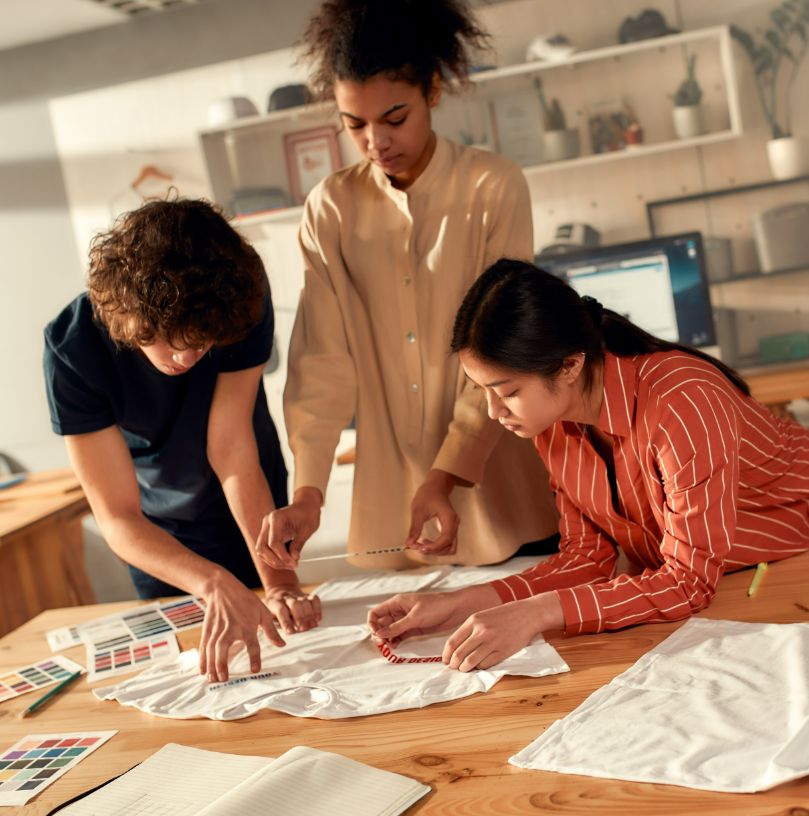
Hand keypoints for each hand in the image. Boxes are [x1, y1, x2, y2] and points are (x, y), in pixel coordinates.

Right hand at [198, 571, 285, 682]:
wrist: (222, 588)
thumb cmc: (246, 601)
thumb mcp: (263, 612)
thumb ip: (271, 630)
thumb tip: (282, 645)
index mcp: (247, 625)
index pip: (252, 644)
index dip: (254, 657)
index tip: (255, 670)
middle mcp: (230, 628)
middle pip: (224, 647)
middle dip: (222, 663)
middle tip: (224, 679)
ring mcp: (217, 629)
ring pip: (211, 649)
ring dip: (211, 665)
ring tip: (212, 679)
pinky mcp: (207, 630)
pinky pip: (204, 646)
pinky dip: (202, 659)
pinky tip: (202, 671)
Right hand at [256, 487, 321, 568]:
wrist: (306, 506)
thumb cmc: (308, 514)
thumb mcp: (307, 529)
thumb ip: (298, 544)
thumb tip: (293, 559)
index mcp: (276, 518)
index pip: (273, 542)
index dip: (282, 556)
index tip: (293, 563)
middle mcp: (267, 523)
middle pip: (262, 548)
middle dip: (276, 560)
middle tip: (291, 565)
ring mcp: (266, 528)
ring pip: (261, 550)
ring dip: (274, 561)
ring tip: (290, 564)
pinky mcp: (267, 534)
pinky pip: (265, 549)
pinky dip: (274, 557)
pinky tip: (286, 560)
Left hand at [264, 584, 321, 633]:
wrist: (280, 591)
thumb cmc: (272, 609)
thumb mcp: (266, 615)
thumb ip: (270, 625)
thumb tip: (275, 639)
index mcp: (274, 602)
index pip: (281, 610)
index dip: (286, 621)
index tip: (290, 632)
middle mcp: (287, 597)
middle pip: (295, 605)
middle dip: (300, 618)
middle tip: (304, 629)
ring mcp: (297, 596)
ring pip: (305, 602)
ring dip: (309, 615)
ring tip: (312, 626)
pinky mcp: (307, 596)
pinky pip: (314, 600)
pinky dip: (317, 609)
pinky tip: (317, 619)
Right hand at [367, 585, 499, 645]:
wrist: (455, 609)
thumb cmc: (436, 606)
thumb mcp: (415, 617)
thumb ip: (397, 626)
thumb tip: (379, 634)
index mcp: (397, 603)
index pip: (376, 612)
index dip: (372, 623)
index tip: (376, 634)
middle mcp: (399, 611)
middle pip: (381, 623)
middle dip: (379, 633)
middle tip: (382, 643)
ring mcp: (406, 620)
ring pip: (389, 630)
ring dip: (387, 638)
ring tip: (389, 647)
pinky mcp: (413, 628)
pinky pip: (399, 635)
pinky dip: (395, 640)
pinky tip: (395, 646)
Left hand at [406, 469, 459, 554]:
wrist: (436, 485)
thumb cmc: (428, 494)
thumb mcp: (418, 510)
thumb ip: (414, 528)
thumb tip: (409, 543)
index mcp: (449, 518)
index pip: (446, 539)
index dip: (434, 547)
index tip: (420, 548)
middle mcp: (454, 524)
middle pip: (450, 547)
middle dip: (434, 550)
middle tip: (418, 547)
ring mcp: (453, 526)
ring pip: (449, 547)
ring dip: (436, 550)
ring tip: (421, 545)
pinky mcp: (450, 528)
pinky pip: (447, 543)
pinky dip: (437, 546)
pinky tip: (426, 542)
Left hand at [442, 593, 563, 671]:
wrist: (528, 614)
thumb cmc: (505, 615)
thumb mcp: (484, 616)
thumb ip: (471, 629)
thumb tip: (457, 646)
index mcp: (474, 621)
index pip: (453, 642)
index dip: (446, 654)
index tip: (445, 660)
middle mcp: (481, 631)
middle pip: (459, 654)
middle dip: (454, 664)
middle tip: (454, 667)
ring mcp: (492, 642)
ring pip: (470, 662)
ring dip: (465, 668)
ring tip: (464, 669)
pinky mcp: (503, 651)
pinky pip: (485, 664)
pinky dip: (480, 668)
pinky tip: (479, 666)